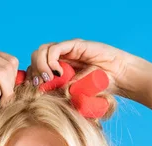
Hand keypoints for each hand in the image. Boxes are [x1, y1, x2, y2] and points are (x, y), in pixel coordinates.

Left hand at [27, 38, 151, 102]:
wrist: (119, 78)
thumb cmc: (100, 88)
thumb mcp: (76, 94)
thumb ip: (62, 93)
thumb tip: (44, 95)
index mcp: (57, 69)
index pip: (35, 68)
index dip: (31, 77)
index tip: (34, 90)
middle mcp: (60, 57)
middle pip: (35, 57)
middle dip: (33, 71)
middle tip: (39, 84)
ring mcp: (66, 50)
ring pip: (42, 51)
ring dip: (40, 65)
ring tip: (49, 78)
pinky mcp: (74, 45)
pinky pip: (55, 49)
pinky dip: (51, 60)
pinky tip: (57, 72)